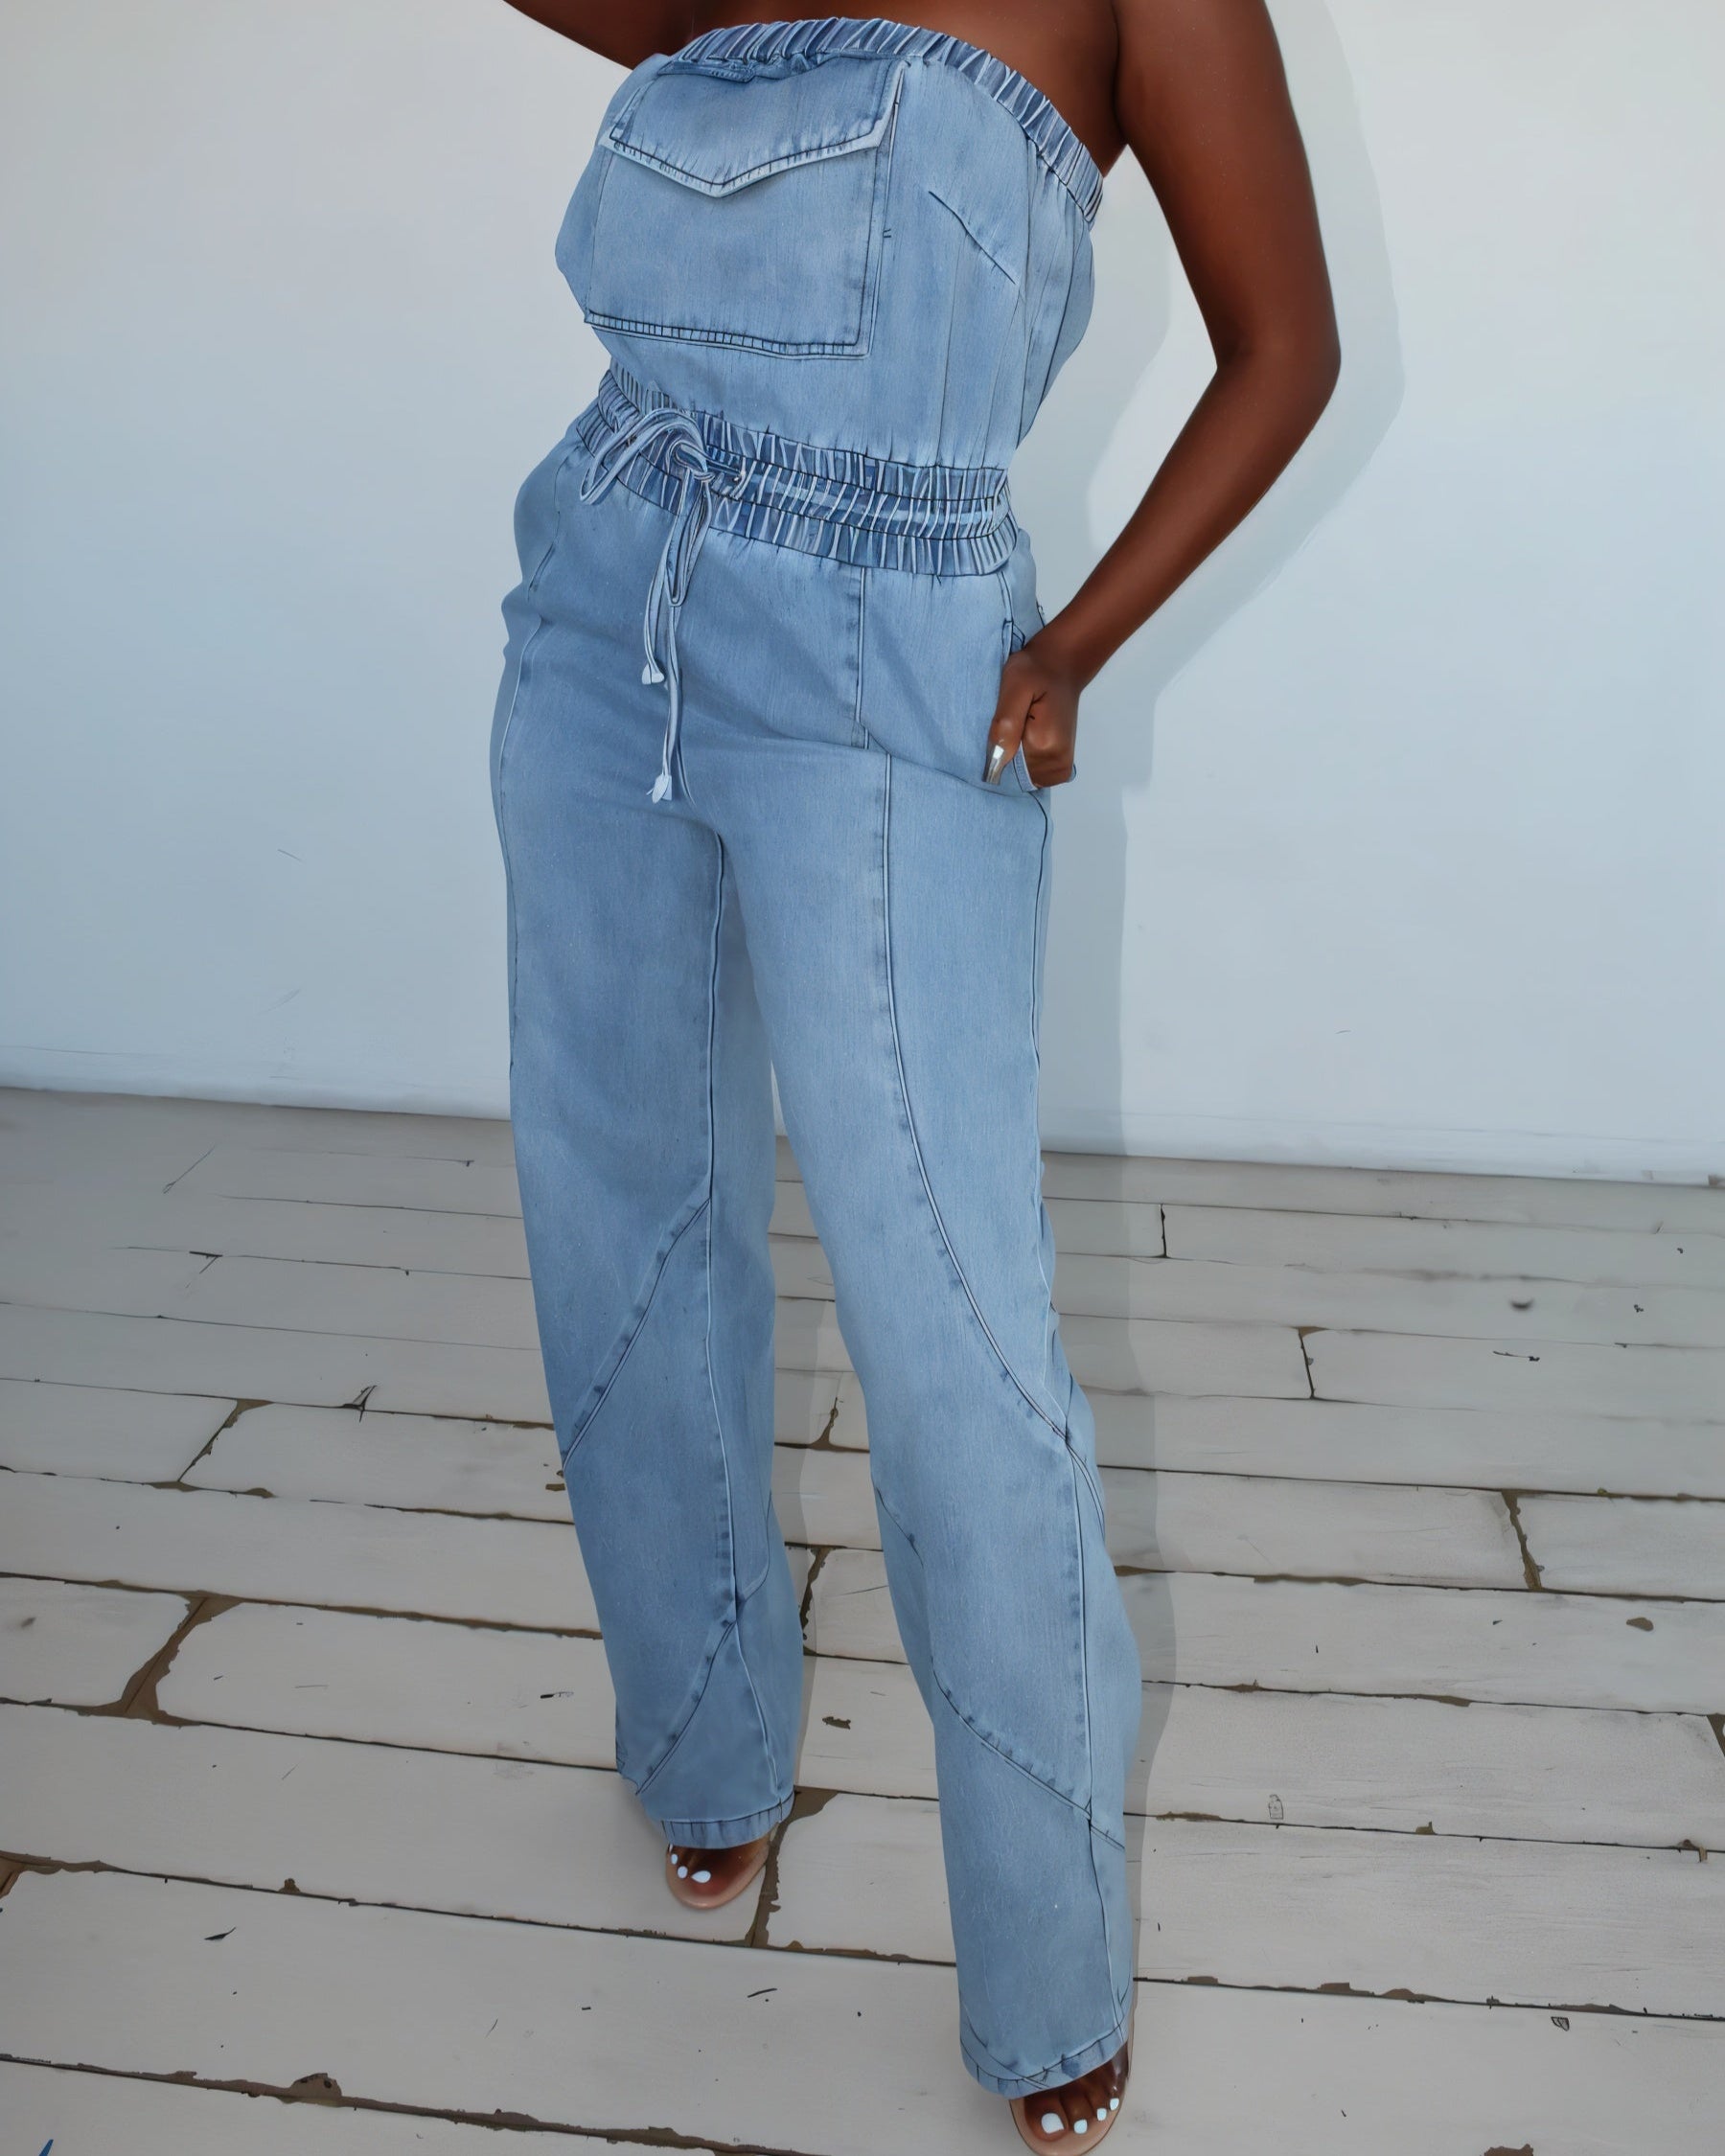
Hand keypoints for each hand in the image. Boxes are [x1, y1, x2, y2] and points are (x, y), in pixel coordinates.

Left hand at [984, 630, 1083, 789]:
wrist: (1061, 665)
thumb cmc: (1035, 671)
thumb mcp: (1014, 687)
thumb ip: (1006, 724)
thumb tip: (997, 761)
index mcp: (1045, 745)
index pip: (1005, 768)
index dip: (996, 750)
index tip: (1003, 726)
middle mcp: (1057, 761)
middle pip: (1015, 774)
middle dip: (1007, 753)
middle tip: (1013, 722)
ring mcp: (1061, 765)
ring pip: (1023, 775)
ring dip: (1016, 756)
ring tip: (1021, 726)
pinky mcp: (1061, 763)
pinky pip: (1035, 775)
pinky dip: (1026, 760)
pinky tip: (1026, 737)